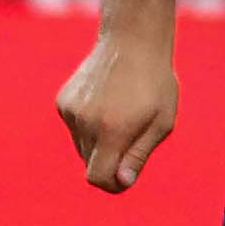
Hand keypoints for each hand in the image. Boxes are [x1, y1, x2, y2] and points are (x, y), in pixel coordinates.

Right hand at [55, 30, 179, 191]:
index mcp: (111, 130)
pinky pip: (75, 129)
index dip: (113, 184)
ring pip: (82, 147)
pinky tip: (106, 103)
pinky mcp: (63, 101)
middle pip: (91, 164)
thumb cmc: (155, 84)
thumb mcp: (161, 123)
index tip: (126, 177)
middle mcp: (85, 122)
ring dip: (100, 143)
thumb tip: (121, 182)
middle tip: (133, 135)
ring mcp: (70, 111)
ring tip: (121, 115)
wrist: (132, 41)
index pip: (97, 178)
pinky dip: (89, 126)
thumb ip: (138, 155)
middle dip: (110, 161)